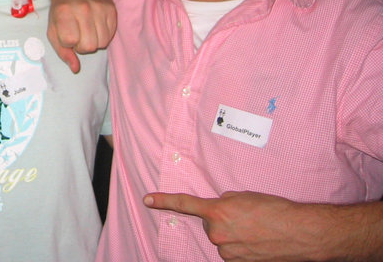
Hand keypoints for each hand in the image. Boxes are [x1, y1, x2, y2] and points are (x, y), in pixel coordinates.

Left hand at [46, 0, 115, 72]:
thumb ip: (62, 51)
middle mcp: (83, 8)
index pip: (70, 41)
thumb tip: (75, 68)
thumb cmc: (60, 10)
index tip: (67, 34)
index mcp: (64, 12)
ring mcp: (99, 7)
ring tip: (87, 30)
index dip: (68, 42)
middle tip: (78, 34)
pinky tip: (95, 26)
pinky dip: (103, 35)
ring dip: (94, 41)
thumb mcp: (53, 30)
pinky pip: (111, 34)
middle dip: (82, 45)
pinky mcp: (111, 8)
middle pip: (89, 46)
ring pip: (102, 42)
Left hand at [143, 191, 330, 260]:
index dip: (163, 201)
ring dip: (234, 235)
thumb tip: (218, 210)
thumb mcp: (244, 196)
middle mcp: (217, 234)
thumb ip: (224, 202)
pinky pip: (233, 252)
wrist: (301, 232)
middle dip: (223, 220)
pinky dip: (242, 247)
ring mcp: (227, 252)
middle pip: (210, 225)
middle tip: (247, 217)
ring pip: (222, 240)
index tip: (147, 200)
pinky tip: (259, 242)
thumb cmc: (275, 210)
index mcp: (217, 212)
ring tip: (258, 230)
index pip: (184, 204)